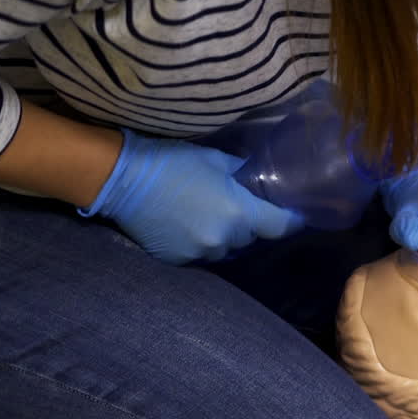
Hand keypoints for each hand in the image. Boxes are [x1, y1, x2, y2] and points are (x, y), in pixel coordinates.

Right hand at [81, 129, 304, 263]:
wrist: (121, 179)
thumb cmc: (171, 161)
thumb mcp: (214, 159)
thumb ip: (242, 172)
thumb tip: (258, 176)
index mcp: (239, 213)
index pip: (280, 226)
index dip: (291, 220)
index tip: (296, 214)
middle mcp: (224, 239)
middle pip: (252, 237)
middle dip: (249, 223)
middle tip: (237, 205)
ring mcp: (200, 252)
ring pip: (226, 248)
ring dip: (224, 235)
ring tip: (207, 214)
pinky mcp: (179, 259)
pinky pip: (201, 253)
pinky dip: (201, 242)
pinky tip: (187, 224)